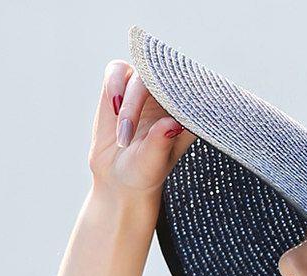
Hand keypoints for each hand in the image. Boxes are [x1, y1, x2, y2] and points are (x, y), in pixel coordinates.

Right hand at [88, 59, 196, 200]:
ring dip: (129, 102)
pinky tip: (114, 109)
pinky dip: (114, 85)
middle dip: (143, 103)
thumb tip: (172, 124)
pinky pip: (117, 70)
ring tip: (122, 135)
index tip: (167, 113)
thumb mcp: (152, 163)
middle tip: (128, 135)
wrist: (118, 175)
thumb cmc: (143, 172)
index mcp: (188, 115)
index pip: (193, 91)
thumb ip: (160, 143)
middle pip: (163, 78)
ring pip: (140, 73)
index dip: (181, 92)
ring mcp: (147, 88)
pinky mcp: (123, 84)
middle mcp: (169, 97)